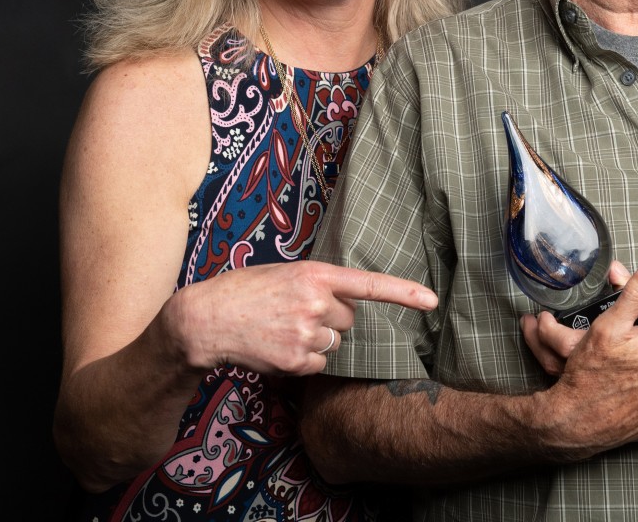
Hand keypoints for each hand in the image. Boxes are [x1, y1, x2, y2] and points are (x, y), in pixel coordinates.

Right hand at [167, 260, 436, 376]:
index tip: (432, 300)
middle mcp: (315, 302)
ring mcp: (305, 333)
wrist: (205, 319)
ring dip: (317, 340)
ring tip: (282, 329)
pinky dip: (303, 361)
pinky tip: (277, 347)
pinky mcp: (294, 361)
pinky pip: (318, 365)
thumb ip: (318, 284)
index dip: (404, 293)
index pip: (369, 284)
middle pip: (349, 320)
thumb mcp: (285, 273)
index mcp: (315, 274)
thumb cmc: (244, 291)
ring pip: (334, 344)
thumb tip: (347, 304)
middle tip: (296, 313)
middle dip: (331, 319)